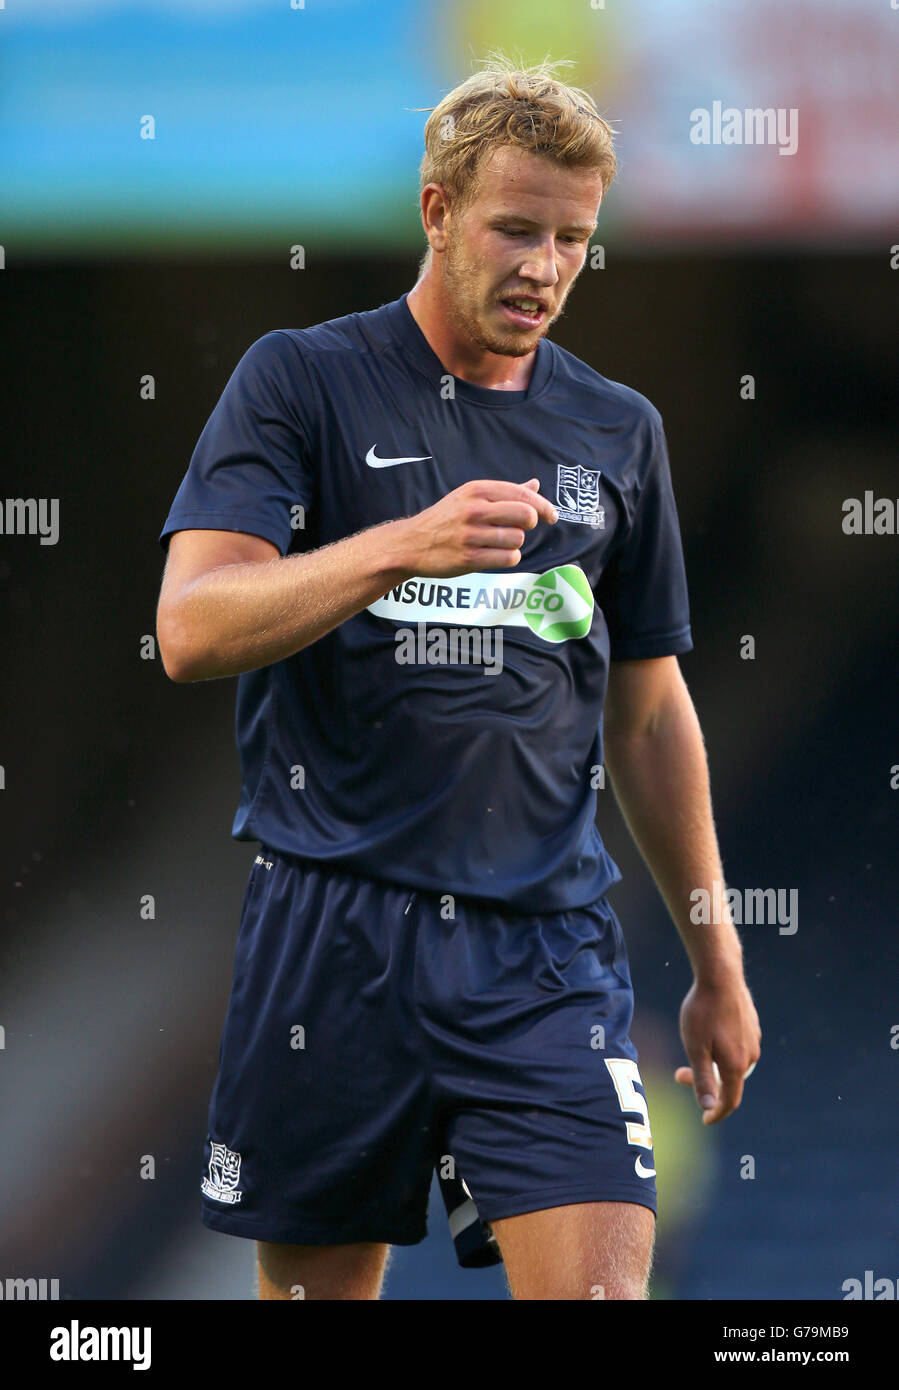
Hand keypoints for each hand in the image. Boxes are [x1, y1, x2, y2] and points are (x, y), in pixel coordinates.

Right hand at [396, 478, 557, 578]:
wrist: (411, 543)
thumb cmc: (445, 519)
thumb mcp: (469, 498)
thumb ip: (504, 492)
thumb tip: (534, 485)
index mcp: (476, 490)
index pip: (522, 495)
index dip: (543, 507)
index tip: (551, 516)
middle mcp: (474, 509)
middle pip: (525, 515)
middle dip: (529, 524)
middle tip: (519, 529)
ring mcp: (471, 535)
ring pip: (517, 539)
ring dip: (514, 544)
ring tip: (498, 543)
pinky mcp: (469, 558)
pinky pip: (508, 558)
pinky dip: (508, 558)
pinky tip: (496, 555)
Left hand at [674, 975, 760, 1124]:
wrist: (720, 975)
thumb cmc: (703, 1011)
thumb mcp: (696, 1048)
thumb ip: (703, 1078)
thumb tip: (709, 1107)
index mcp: (736, 1065)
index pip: (730, 1100)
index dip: (717, 1113)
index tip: (705, 1119)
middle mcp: (750, 1055)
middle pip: (729, 1081)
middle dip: (705, 1082)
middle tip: (679, 1074)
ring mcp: (753, 1039)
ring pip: (733, 1063)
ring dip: (713, 1064)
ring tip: (693, 1051)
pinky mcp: (752, 1024)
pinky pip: (737, 1047)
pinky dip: (721, 1050)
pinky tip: (708, 1036)